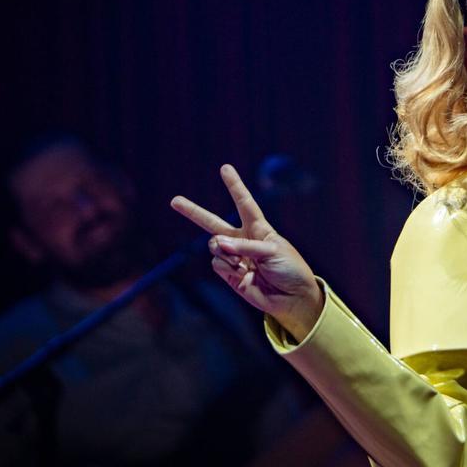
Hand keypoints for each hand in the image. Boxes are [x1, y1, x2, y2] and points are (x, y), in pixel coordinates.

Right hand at [171, 165, 321, 340]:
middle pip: (213, 222)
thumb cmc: (290, 269)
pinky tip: (241, 272)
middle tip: (174, 201)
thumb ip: (245, 247)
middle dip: (193, 212)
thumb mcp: (273, 251)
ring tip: (241, 263)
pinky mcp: (228, 273)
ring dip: (224, 251)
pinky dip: (226, 266)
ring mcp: (234, 257)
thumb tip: (218, 245)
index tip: (225, 168)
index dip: (235, 185)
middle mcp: (243, 240)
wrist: (292, 298)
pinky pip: (216, 263)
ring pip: (214, 245)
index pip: (244, 203)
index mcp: (259, 228)